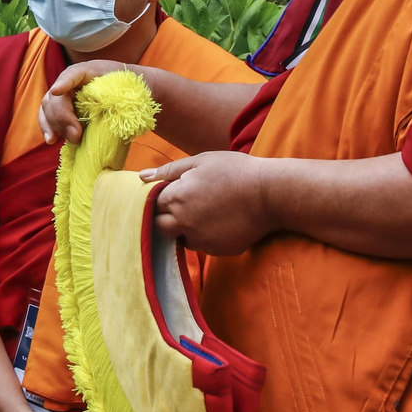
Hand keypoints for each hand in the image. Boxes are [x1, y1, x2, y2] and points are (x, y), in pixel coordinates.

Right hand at [38, 60, 128, 145]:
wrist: (128, 90)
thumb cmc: (128, 87)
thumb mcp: (129, 87)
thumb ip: (123, 96)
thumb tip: (113, 115)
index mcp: (88, 71)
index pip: (72, 74)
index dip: (63, 82)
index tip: (57, 91)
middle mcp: (71, 81)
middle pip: (56, 96)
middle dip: (62, 117)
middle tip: (76, 136)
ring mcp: (64, 95)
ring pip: (47, 107)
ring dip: (54, 125)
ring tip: (69, 140)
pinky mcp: (62, 109)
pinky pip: (47, 117)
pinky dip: (47, 128)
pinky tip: (52, 140)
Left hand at [142, 152, 279, 255]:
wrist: (270, 194)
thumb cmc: (235, 170)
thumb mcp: (200, 161)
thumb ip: (168, 171)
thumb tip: (141, 177)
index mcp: (176, 198)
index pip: (152, 204)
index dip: (161, 198)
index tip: (172, 193)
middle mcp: (183, 222)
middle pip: (159, 227)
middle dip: (165, 217)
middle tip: (184, 205)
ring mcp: (200, 239)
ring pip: (180, 238)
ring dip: (184, 228)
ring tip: (205, 213)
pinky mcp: (216, 250)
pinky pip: (202, 246)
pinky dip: (205, 236)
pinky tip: (219, 222)